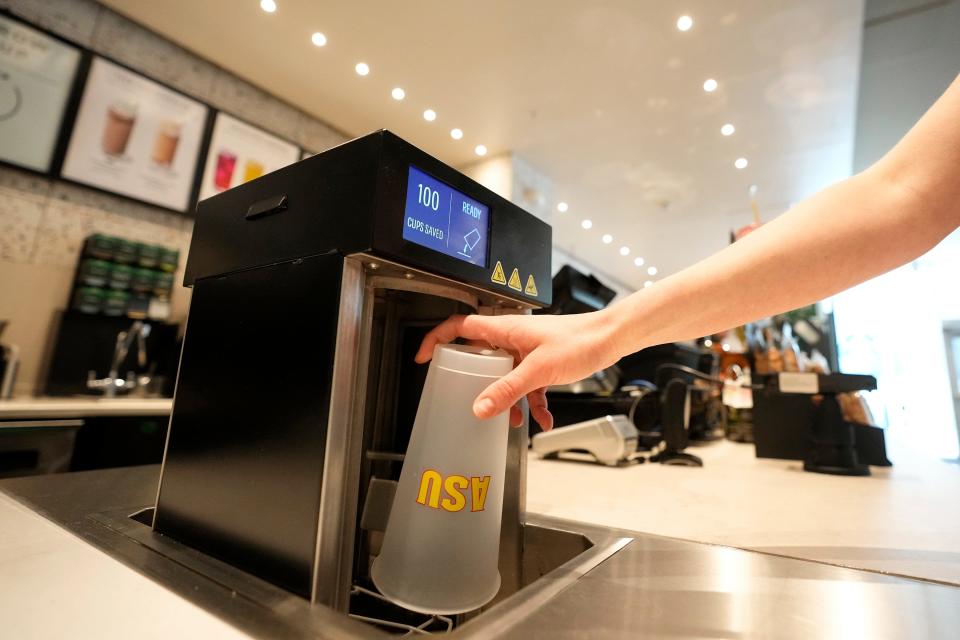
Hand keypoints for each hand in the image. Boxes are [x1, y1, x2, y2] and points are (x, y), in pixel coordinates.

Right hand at [415, 310, 622, 429]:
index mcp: (504, 329)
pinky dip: (533, 402)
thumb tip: (480, 407)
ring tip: (511, 420)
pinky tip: (543, 420)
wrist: (611, 338)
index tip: (424, 357)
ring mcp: (527, 349)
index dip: (437, 339)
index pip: (459, 327)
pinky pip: (529, 384)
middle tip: (466, 397)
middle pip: (480, 356)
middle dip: (476, 381)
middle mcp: (512, 337)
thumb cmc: (579, 340)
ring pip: (506, 375)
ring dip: (508, 398)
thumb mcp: (538, 370)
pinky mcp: (543, 361)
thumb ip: (508, 390)